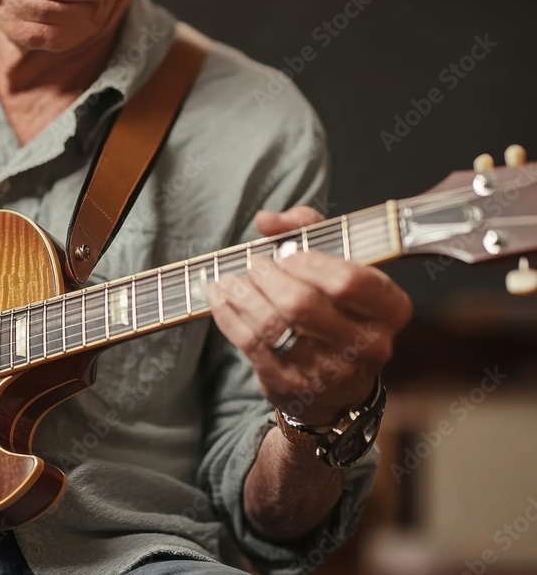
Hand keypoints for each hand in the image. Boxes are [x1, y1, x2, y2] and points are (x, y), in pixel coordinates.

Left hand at [207, 206, 412, 424]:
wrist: (336, 390)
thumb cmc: (336, 313)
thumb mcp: (338, 265)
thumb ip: (308, 230)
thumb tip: (267, 220)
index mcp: (389, 309)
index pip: (349, 281)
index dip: (311, 263)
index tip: (288, 255)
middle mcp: (367, 344)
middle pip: (303, 303)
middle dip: (269, 278)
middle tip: (256, 266)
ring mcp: (329, 371)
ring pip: (272, 325)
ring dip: (243, 295)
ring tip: (231, 280)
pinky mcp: (291, 385)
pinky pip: (251, 344)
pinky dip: (229, 315)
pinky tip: (220, 298)